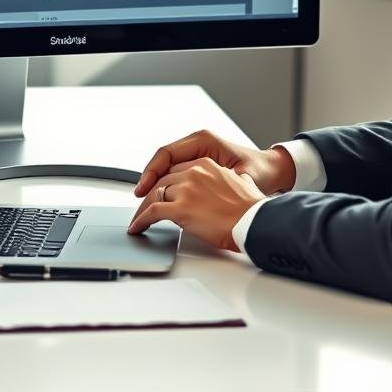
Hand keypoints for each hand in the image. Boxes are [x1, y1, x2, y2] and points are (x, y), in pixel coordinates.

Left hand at [127, 157, 264, 250]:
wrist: (254, 221)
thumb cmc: (251, 209)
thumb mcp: (240, 183)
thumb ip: (229, 181)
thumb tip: (235, 185)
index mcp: (207, 164)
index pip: (176, 170)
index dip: (165, 183)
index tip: (159, 191)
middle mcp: (194, 172)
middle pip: (162, 181)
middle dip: (151, 195)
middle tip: (144, 207)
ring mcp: (186, 189)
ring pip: (154, 195)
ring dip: (143, 209)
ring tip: (138, 220)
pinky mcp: (180, 208)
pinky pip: (152, 212)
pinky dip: (141, 220)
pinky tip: (137, 227)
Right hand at [133, 129, 295, 198]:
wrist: (272, 170)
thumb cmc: (259, 172)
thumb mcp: (238, 177)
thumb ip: (217, 183)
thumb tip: (193, 194)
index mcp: (204, 141)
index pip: (167, 153)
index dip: (151, 172)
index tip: (143, 190)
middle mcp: (198, 143)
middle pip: (163, 160)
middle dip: (149, 181)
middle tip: (140, 201)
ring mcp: (198, 153)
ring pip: (167, 167)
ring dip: (156, 184)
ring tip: (146, 203)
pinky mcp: (199, 163)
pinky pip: (175, 172)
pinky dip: (166, 185)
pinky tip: (162, 200)